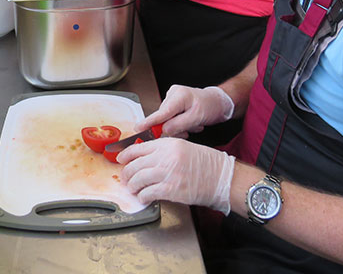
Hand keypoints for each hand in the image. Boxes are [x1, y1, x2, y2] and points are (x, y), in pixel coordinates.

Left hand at [119, 137, 234, 213]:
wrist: (221, 176)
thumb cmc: (205, 163)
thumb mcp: (183, 147)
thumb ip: (164, 151)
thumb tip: (145, 158)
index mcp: (168, 144)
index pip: (138, 148)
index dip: (126, 155)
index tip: (120, 160)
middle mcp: (165, 157)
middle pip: (135, 164)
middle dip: (127, 174)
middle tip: (126, 179)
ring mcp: (168, 173)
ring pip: (139, 179)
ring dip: (133, 186)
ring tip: (134, 189)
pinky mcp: (171, 189)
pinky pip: (149, 193)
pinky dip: (143, 197)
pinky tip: (144, 198)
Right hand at [136, 85, 234, 136]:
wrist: (219, 102)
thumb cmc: (211, 106)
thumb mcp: (196, 118)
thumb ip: (178, 125)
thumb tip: (163, 130)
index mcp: (178, 95)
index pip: (161, 112)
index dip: (148, 122)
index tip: (138, 128)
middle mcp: (173, 94)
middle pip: (163, 118)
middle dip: (174, 127)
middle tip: (189, 130)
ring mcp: (173, 98)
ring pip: (168, 120)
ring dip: (180, 126)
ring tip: (194, 124)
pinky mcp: (174, 104)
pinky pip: (172, 118)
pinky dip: (181, 123)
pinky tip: (191, 122)